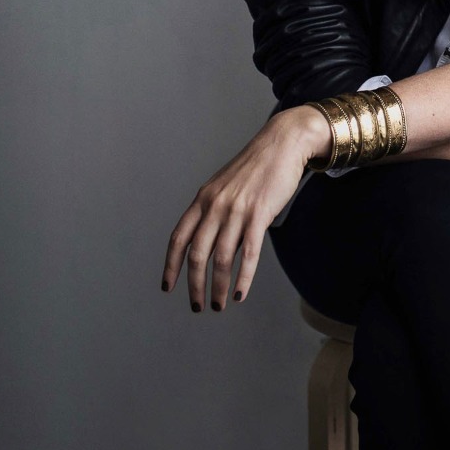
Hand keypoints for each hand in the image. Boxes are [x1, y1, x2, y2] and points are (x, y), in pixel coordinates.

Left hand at [161, 104, 329, 312]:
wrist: (282, 143)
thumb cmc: (256, 167)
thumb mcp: (225, 186)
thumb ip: (215, 213)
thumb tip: (212, 246)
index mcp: (203, 199)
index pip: (178, 238)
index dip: (170, 266)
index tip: (167, 287)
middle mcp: (215, 205)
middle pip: (197, 255)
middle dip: (194, 285)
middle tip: (197, 306)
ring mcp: (236, 210)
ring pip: (221, 259)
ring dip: (217, 287)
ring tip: (218, 305)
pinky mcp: (259, 214)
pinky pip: (248, 254)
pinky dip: (243, 278)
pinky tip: (239, 294)